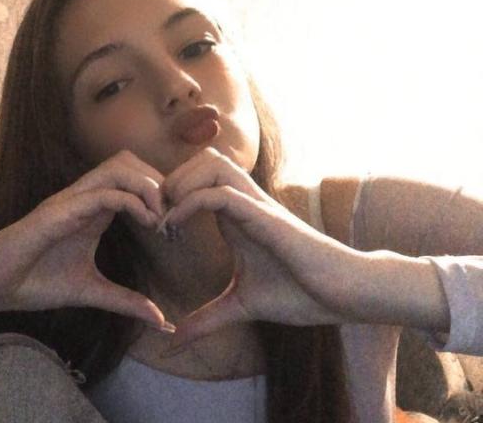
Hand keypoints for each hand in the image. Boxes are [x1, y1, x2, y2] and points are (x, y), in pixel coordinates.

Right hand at [0, 151, 172, 330]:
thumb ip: (126, 302)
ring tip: (160, 216)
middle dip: (159, 181)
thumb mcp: (91, 292)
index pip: (132, 179)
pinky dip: (129, 201)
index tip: (175, 226)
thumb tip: (161, 321)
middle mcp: (83, 198)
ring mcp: (69, 202)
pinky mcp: (56, 213)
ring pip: (116, 168)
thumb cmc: (34, 282)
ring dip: (146, 185)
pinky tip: (145, 222)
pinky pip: (99, 194)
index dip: (160, 194)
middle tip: (173, 216)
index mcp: (93, 210)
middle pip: (128, 162)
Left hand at [162, 148, 358, 346]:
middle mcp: (246, 203)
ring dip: (182, 183)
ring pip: (213, 164)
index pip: (200, 178)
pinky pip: (221, 193)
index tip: (155, 226)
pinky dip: (192, 201)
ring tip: (167, 217)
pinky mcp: (266, 218)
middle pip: (204, 158)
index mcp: (238, 216)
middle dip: (172, 178)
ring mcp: (257, 207)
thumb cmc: (301, 294)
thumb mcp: (240, 307)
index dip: (171, 193)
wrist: (344, 296)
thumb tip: (174, 342)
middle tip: (157, 214)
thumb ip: (206, 319)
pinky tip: (176, 226)